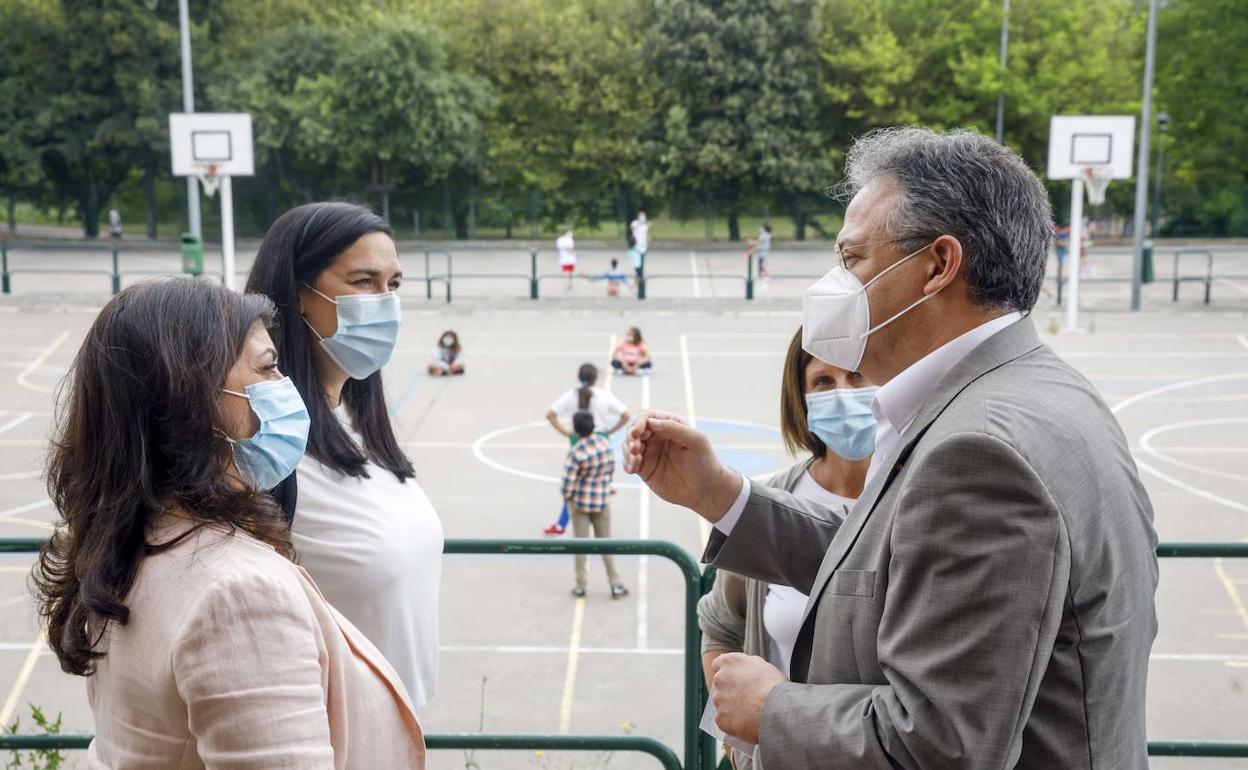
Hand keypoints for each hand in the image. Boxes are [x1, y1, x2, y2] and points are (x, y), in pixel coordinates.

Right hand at [622, 411, 740, 520]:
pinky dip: (627, 464)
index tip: (636, 434)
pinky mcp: (644, 468)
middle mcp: (657, 436)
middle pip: (634, 430)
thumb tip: (651, 422)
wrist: (705, 490)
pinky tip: (632, 470)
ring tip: (635, 463)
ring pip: (628, 445)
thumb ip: (675, 428)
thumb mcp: (696, 441)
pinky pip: (629, 462)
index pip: (647, 417)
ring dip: (627, 452)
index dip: (638, 422)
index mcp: (670, 424)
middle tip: (635, 450)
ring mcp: (650, 452)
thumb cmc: (705, 463)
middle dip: (631, 438)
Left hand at [710, 653, 786, 744]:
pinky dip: (732, 723)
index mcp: (730, 662)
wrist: (776, 710)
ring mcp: (719, 700)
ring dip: (730, 707)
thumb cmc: (775, 686)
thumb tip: (745, 669)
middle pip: (720, 685)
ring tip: (749, 713)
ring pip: (721, 704)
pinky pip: (724, 721)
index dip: (728, 673)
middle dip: (729, 691)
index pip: (718, 664)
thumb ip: (748, 665)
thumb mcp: (763, 666)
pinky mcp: (720, 718)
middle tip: (746, 698)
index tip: (734, 679)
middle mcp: (720, 679)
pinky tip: (746, 724)